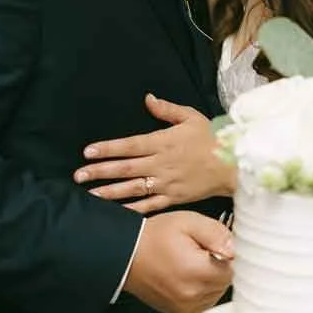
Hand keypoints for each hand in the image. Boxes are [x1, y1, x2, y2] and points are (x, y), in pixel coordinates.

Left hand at [75, 95, 236, 211]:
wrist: (235, 164)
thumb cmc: (213, 138)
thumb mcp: (191, 117)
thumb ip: (167, 109)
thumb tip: (147, 99)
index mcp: (163, 142)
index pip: (129, 145)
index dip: (107, 148)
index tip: (87, 152)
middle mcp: (161, 164)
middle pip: (125, 168)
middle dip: (100, 172)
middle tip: (78, 176)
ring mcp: (166, 183)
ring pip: (133, 188)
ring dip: (110, 192)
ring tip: (90, 195)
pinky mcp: (174, 198)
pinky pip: (150, 205)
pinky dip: (133, 209)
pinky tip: (117, 213)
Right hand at [121, 211, 233, 312]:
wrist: (126, 254)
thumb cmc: (155, 237)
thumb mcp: (188, 222)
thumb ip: (216, 233)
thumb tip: (235, 249)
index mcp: (197, 272)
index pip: (234, 269)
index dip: (228, 255)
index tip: (216, 246)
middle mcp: (192, 295)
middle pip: (226, 282)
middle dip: (219, 267)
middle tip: (201, 252)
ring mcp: (186, 307)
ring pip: (216, 293)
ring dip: (211, 280)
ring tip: (192, 264)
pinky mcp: (180, 312)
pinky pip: (204, 302)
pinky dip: (201, 290)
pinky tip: (188, 276)